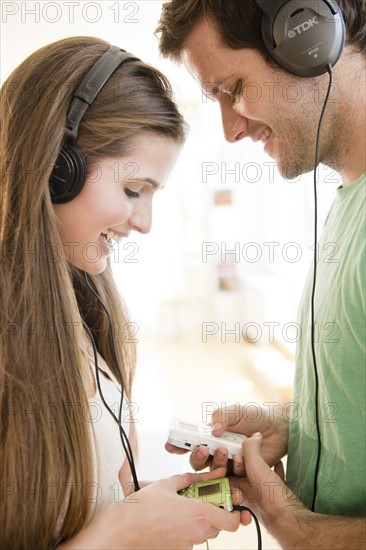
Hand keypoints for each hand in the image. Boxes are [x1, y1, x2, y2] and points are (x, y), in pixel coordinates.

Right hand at [59, 468, 240, 549]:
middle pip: (219, 526)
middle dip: (214, 513)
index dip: (235, 514)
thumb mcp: (168, 484)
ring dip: (198, 522)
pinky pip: (189, 539)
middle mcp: (196, 533)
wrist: (122, 530)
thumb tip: (210, 473)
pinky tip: (172, 520)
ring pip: (204, 533)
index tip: (228, 504)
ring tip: (181, 509)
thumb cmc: (142, 507)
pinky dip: (185, 530)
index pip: (232, 522)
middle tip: (200, 501)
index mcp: (198, 514)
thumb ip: (192, 478)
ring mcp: (187, 545)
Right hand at [181, 403, 288, 475]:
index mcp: (209, 436)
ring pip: (212, 470)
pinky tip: (242, 457)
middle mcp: (215, 451)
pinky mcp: (241, 474)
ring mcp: (227, 464)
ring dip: (216, 461)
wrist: (277, 428)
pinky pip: (233, 475)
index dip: (177, 445)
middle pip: (196, 461)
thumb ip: (222, 416)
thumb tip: (212, 430)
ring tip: (225, 450)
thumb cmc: (253, 417)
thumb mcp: (236, 410)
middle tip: (203, 448)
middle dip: (196, 456)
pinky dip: (235, 467)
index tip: (170, 445)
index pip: (189, 442)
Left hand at [232, 433, 304, 533]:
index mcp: (233, 488)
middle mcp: (244, 493)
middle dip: (241, 459)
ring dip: (258, 463)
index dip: (222, 458)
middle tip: (244, 447)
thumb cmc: (269, 499)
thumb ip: (251, 449)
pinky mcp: (273, 498)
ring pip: (255, 476)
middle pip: (238, 471)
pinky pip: (272, 481)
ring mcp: (259, 497)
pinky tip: (278, 464)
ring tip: (260, 452)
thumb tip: (254, 436)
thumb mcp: (255, 467)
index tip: (226, 447)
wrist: (291, 518)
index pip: (221, 471)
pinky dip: (274, 471)